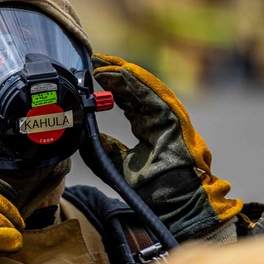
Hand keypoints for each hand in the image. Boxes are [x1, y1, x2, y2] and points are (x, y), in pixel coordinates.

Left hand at [92, 53, 242, 238]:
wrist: (174, 201)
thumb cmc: (152, 189)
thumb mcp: (118, 166)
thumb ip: (105, 150)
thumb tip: (89, 136)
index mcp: (148, 128)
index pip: (128, 100)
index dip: (111, 87)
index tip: (92, 77)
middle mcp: (158, 118)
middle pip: (134, 89)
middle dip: (113, 74)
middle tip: (93, 61)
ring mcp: (167, 117)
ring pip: (143, 87)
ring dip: (122, 73)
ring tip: (102, 62)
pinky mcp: (173, 118)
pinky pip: (154, 94)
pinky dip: (137, 82)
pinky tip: (121, 71)